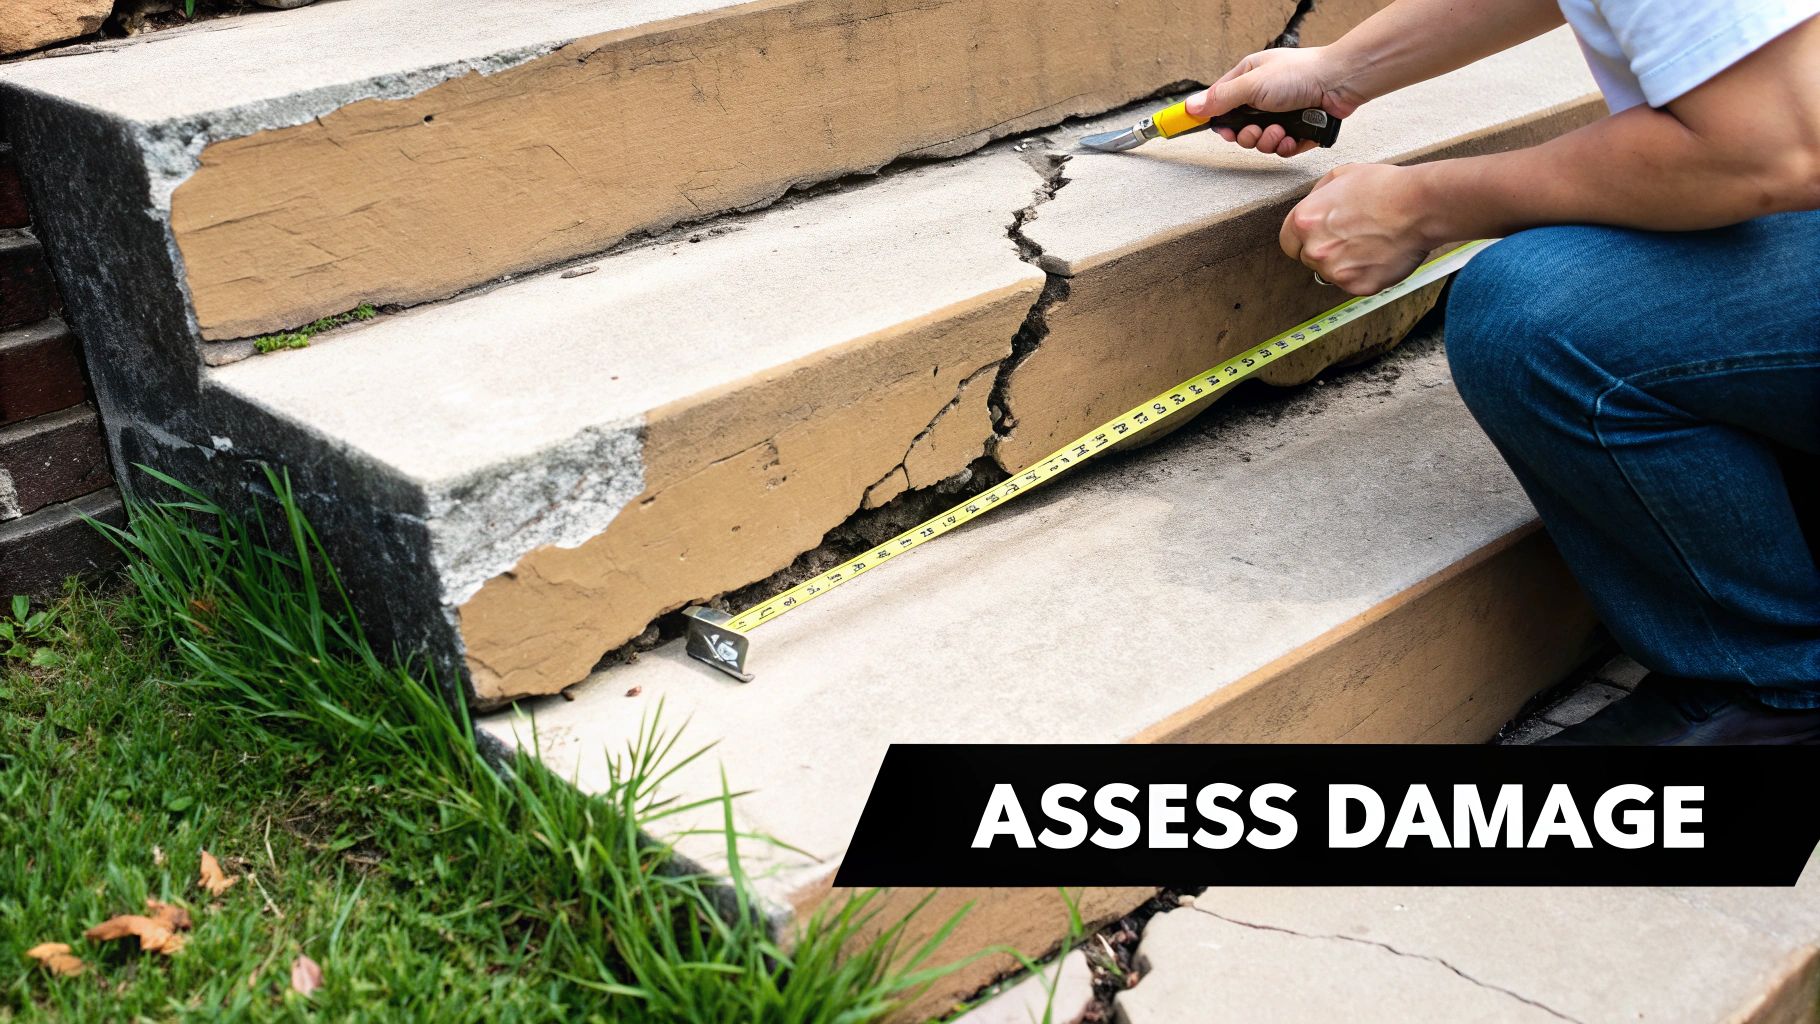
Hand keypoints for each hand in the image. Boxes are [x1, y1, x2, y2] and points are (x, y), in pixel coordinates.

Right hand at [1185, 47, 1362, 157]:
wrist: (1340, 82)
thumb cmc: (1301, 73)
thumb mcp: (1252, 84)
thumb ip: (1221, 98)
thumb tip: (1191, 106)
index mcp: (1248, 79)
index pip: (1221, 104)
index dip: (1218, 120)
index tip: (1220, 130)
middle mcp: (1263, 98)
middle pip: (1240, 129)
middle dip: (1248, 136)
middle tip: (1256, 130)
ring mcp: (1281, 115)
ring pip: (1261, 142)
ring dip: (1268, 141)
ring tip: (1280, 130)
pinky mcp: (1297, 130)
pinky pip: (1282, 149)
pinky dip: (1286, 146)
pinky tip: (1292, 137)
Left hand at [1280, 163, 1438, 294]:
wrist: (1420, 206)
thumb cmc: (1386, 188)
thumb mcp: (1341, 176)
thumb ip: (1317, 196)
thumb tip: (1311, 207)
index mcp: (1305, 222)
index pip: (1288, 242)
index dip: (1303, 239)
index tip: (1317, 237)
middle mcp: (1315, 250)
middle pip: (1309, 259)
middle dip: (1325, 250)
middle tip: (1352, 235)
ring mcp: (1336, 271)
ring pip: (1331, 273)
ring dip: (1345, 263)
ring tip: (1370, 242)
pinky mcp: (1358, 286)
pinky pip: (1354, 284)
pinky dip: (1365, 273)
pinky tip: (1379, 254)